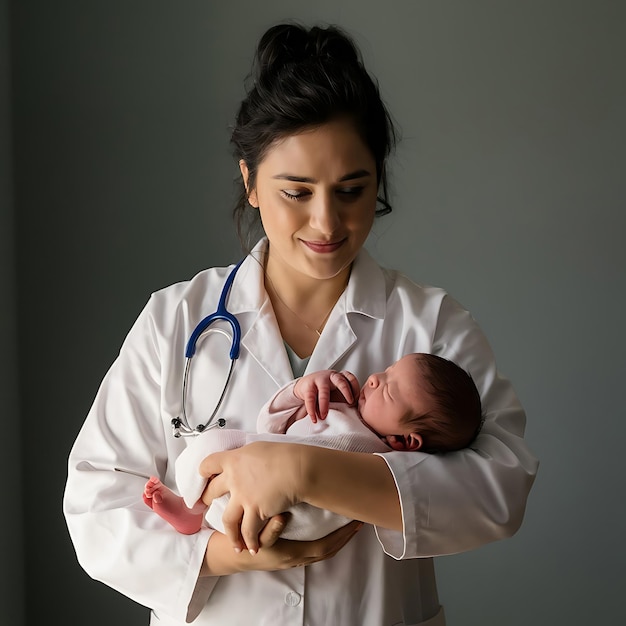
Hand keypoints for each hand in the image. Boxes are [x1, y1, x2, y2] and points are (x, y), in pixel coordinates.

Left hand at [200, 441, 307, 553]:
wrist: (298, 468)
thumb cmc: (285, 454)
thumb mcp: (259, 448)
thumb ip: (246, 456)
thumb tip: (244, 459)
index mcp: (233, 459)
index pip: (208, 464)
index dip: (203, 471)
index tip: (202, 477)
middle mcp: (234, 479)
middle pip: (212, 492)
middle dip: (206, 500)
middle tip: (203, 505)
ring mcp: (243, 497)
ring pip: (227, 520)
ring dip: (229, 532)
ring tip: (232, 540)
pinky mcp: (255, 512)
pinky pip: (248, 531)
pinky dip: (250, 541)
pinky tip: (252, 548)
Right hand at [203, 517, 363, 574]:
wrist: (231, 556)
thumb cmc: (243, 545)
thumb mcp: (254, 536)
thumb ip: (269, 529)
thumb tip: (284, 518)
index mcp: (291, 554)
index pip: (324, 546)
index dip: (341, 536)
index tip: (354, 523)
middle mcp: (296, 558)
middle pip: (329, 550)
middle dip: (345, 537)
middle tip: (359, 521)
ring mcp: (294, 558)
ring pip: (323, 551)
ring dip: (338, 539)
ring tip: (349, 524)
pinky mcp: (291, 553)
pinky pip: (315, 549)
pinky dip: (327, 540)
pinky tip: (330, 528)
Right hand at [294, 370, 359, 421]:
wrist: (305, 386)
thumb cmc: (325, 391)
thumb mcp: (336, 392)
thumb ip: (345, 400)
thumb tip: (356, 414)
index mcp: (340, 377)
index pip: (351, 379)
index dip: (356, 389)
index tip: (356, 401)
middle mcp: (331, 377)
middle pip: (341, 381)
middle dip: (346, 392)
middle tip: (350, 403)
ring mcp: (319, 380)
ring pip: (324, 390)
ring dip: (324, 404)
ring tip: (324, 416)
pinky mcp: (308, 387)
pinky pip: (310, 399)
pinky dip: (312, 410)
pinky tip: (314, 418)